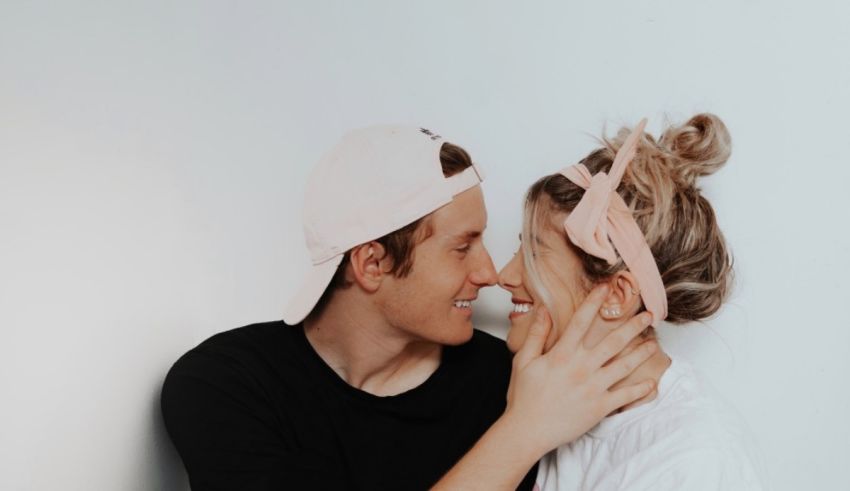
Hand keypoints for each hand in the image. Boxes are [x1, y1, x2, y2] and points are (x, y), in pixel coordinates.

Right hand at [504, 284, 656, 455]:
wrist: (527, 430)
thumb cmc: (524, 397)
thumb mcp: (523, 360)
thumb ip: (536, 334)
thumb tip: (543, 310)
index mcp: (562, 354)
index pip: (582, 321)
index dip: (594, 302)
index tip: (606, 288)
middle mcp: (581, 367)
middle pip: (612, 341)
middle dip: (632, 326)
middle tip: (648, 315)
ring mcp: (593, 388)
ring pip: (624, 365)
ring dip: (642, 353)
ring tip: (654, 343)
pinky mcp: (600, 407)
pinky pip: (625, 396)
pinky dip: (640, 389)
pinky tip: (651, 382)